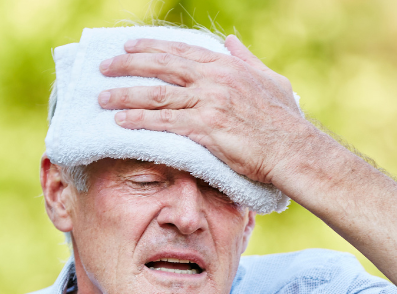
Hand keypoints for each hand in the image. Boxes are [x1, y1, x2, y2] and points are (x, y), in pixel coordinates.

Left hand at [98, 36, 319, 185]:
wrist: (293, 150)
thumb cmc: (286, 120)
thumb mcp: (270, 79)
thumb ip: (247, 59)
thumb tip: (231, 41)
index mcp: (227, 66)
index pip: (181, 51)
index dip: (152, 47)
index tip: (129, 46)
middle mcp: (214, 80)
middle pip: (161, 66)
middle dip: (128, 65)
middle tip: (104, 67)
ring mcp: (208, 103)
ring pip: (157, 94)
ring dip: (125, 95)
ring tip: (102, 98)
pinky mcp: (205, 129)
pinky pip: (164, 123)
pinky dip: (140, 121)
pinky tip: (121, 123)